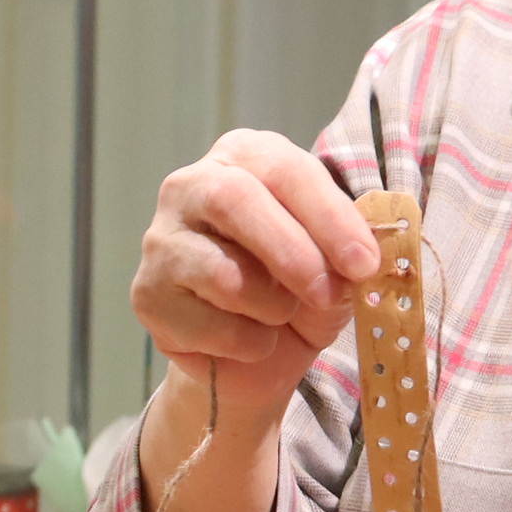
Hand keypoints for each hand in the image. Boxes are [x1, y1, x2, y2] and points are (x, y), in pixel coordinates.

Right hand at [131, 129, 383, 402]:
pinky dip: (247, 344)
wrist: (251, 354)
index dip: (328, 216)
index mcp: (245, 157)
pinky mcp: (147, 294)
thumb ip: (344, 255)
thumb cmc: (297, 291)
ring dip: (273, 307)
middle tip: (330, 295)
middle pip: (234, 200)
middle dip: (293, 254)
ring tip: (282, 316)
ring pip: (222, 273)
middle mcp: (192, 185)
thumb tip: (354, 266)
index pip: (284, 170)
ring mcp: (162, 239)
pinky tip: (249, 341)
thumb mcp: (335, 266)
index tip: (364, 262)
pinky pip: (208, 325)